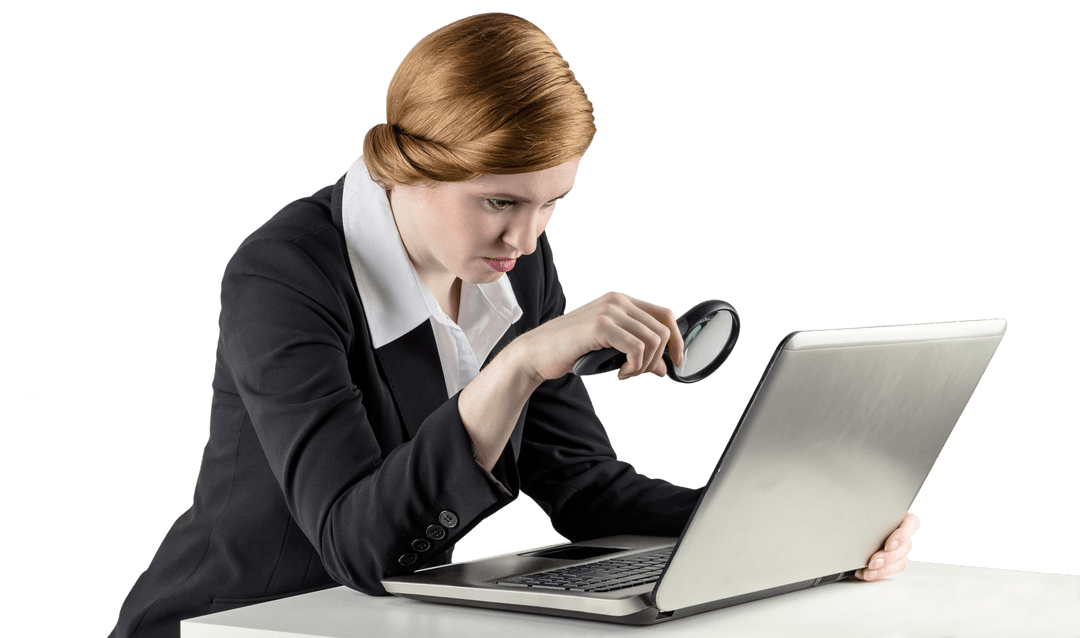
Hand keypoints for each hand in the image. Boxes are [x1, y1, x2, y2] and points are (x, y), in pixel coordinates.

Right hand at [513, 291, 684, 382]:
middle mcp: (617, 301)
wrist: (537, 353)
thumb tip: (665, 368)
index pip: (664, 315)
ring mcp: (609, 310)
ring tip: (626, 374)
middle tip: (636, 373)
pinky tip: (619, 374)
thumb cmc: (571, 351)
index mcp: (620, 301)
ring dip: (644, 366)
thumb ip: (637, 353)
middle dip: (656, 359)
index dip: (677, 340)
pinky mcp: (601, 325)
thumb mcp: (611, 351)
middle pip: (662, 330)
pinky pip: (637, 348)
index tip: (677, 362)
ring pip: (653, 341)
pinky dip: (634, 367)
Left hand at [855, 512, 919, 580]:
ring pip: (900, 562)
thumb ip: (860, 508)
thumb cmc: (854, 512)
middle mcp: (902, 534)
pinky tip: (862, 573)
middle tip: (872, 561)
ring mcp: (898, 549)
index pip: (910, 524)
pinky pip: (889, 570)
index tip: (888, 545)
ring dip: (884, 568)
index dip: (902, 535)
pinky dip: (876, 574)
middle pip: (905, 547)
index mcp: (898, 516)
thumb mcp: (857, 508)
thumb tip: (853, 513)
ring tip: (868, 570)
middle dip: (888, 557)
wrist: (846, 528)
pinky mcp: (891, 562)